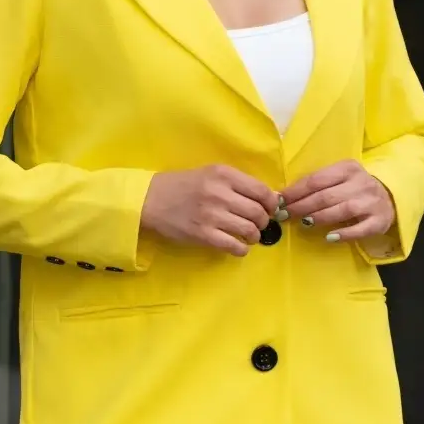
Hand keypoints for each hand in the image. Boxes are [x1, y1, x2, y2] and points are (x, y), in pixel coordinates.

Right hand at [141, 165, 279, 256]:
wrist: (151, 199)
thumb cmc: (184, 185)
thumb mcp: (210, 173)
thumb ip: (236, 182)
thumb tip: (268, 197)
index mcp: (223, 175)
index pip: (261, 190)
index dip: (272, 203)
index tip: (270, 208)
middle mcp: (220, 193)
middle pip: (258, 212)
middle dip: (264, 221)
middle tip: (259, 224)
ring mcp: (211, 215)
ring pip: (249, 230)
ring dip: (255, 236)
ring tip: (250, 236)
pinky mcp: (203, 234)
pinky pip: (233, 246)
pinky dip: (242, 249)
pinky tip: (239, 247)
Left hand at [280, 159, 395, 240]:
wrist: (389, 198)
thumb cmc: (354, 189)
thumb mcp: (339, 179)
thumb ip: (317, 185)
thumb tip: (284, 197)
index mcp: (347, 168)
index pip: (316, 179)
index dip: (295, 192)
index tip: (279, 201)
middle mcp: (361, 183)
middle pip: (326, 196)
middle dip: (302, 206)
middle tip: (284, 216)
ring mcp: (371, 202)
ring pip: (341, 210)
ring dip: (319, 217)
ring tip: (304, 223)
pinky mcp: (379, 221)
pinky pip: (360, 229)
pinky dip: (344, 233)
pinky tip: (330, 237)